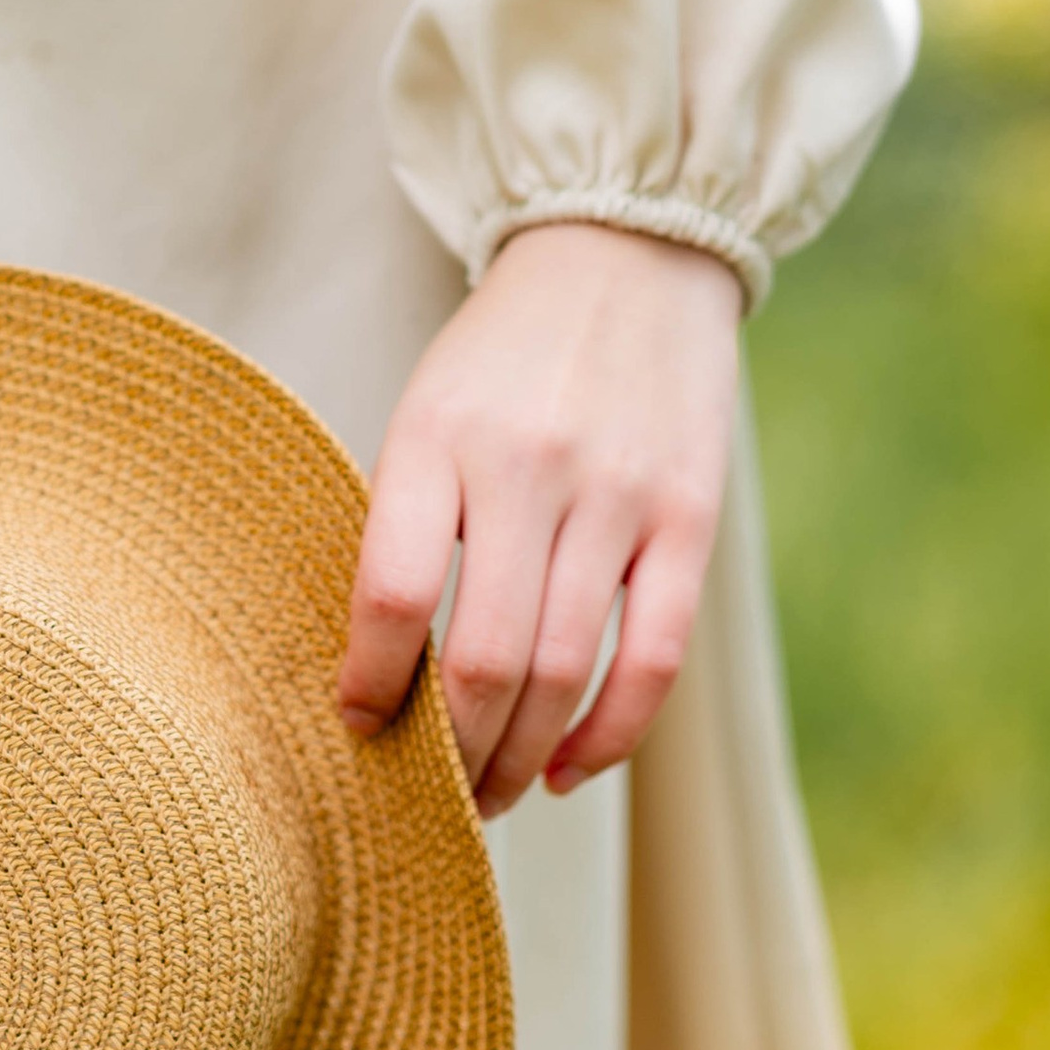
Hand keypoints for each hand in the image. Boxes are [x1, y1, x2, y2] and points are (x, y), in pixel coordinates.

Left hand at [336, 221, 740, 819]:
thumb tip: (375, 675)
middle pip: (488, 659)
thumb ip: (402, 525)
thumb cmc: (500, 359)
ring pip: (565, 671)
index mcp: (438, 438)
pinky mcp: (689, 519)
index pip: (393, 594)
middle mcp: (530, 469)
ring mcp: (619, 496)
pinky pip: (655, 658)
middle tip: (435, 797)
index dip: (372, 683)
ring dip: (522, 758)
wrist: (624, 252)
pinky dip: (610, 734)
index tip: (360, 724)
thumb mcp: (424, 413)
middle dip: (455, 753)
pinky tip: (570, 768)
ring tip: (494, 794)